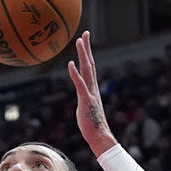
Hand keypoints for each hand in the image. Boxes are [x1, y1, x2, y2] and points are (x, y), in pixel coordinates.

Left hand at [67, 31, 116, 155]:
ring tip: (79, 41)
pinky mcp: (85, 100)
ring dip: (83, 54)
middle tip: (85, 33)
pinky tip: (71, 63)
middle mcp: (93, 87)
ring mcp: (90, 93)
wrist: (100, 136)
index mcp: (92, 88)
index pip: (90, 67)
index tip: (85, 40)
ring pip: (86, 69)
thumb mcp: (85, 107)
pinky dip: (75, 73)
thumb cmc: (91, 125)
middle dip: (87, 48)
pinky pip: (80, 84)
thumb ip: (83, 98)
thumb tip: (80, 96)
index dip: (87, 53)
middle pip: (90, 63)